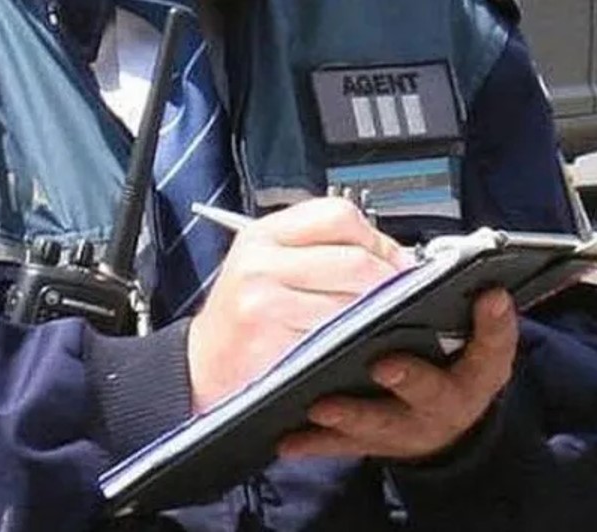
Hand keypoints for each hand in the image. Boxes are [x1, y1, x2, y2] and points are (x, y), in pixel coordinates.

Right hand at [187, 198, 410, 412]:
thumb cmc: (240, 319)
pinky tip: (343, 344)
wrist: (202, 367)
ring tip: (366, 323)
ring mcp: (264, 300)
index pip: (338, 215)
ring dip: (373, 316)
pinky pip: (335, 335)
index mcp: (262, 234)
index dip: (376, 239)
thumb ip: (318, 249)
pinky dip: (351, 341)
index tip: (389, 261)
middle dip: (386, 281)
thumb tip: (391, 256)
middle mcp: (260, 262)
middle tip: (394, 298)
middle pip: (355, 258)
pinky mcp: (271, 339)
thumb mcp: (264, 266)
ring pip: (352, 300)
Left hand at [279, 289, 517, 460]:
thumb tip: (460, 278)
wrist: (440, 424)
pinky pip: (338, 444)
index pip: (493, 348)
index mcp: (475, 372)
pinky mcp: (369, 442)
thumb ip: (465, 309)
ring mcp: (404, 427)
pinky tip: (287, 439)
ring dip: (350, 415)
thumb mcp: (472, 339)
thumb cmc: (448, 363)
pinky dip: (312, 442)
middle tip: (384, 364)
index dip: (493, 326)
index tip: (490, 296)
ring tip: (321, 406)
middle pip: (431, 392)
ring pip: (378, 423)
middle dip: (409, 378)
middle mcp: (443, 404)